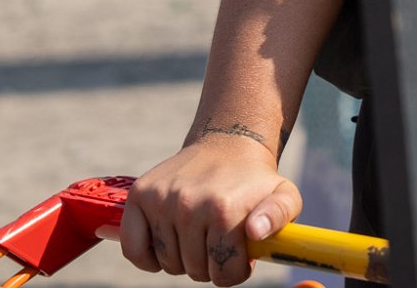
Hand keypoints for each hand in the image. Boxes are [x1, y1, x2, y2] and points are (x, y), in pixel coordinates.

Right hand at [120, 133, 299, 285]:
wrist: (228, 144)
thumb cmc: (255, 181)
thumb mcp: (283, 196)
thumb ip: (279, 217)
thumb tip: (255, 232)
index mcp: (225, 209)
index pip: (224, 273)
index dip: (234, 270)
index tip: (239, 254)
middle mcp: (189, 204)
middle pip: (195, 271)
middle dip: (210, 264)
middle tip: (218, 240)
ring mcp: (162, 199)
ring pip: (167, 263)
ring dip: (183, 259)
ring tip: (199, 236)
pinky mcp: (141, 194)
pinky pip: (133, 248)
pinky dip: (146, 258)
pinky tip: (165, 248)